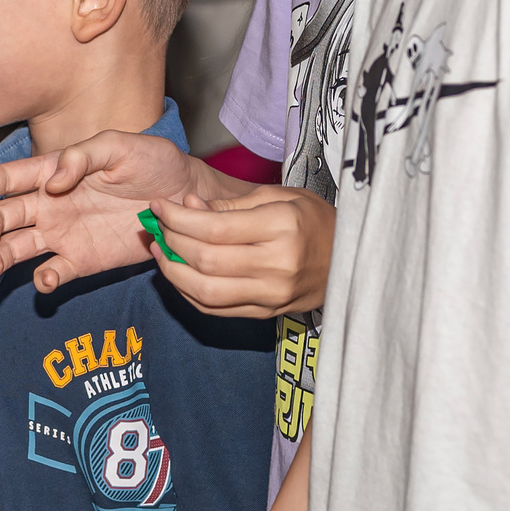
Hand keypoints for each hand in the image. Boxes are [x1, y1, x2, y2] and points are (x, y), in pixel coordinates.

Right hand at [0, 130, 235, 294]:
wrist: (186, 199)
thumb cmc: (152, 162)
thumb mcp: (119, 146)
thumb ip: (82, 156)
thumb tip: (53, 182)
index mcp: (52, 172)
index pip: (9, 178)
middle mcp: (50, 205)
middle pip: (5, 215)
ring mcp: (63, 235)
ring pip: (19, 248)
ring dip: (1, 258)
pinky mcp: (82, 261)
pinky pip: (54, 272)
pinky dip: (44, 279)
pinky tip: (45, 279)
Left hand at [146, 184, 334, 318]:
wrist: (352, 259)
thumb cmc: (313, 219)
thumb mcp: (278, 197)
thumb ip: (229, 205)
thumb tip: (187, 206)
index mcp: (281, 227)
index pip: (214, 228)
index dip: (178, 219)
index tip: (159, 207)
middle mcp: (277, 265)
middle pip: (206, 261)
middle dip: (171, 242)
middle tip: (157, 226)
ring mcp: (272, 294)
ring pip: (206, 292)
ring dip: (173, 273)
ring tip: (160, 252)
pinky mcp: (267, 313)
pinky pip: (217, 310)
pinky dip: (190, 294)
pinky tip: (179, 275)